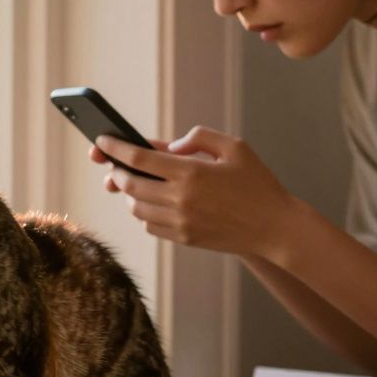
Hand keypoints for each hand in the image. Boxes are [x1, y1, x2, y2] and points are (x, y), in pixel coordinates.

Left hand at [93, 126, 302, 259]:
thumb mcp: (234, 147)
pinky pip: (149, 225)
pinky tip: (153, 203)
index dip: (115, 148)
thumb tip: (168, 147)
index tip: (101, 140)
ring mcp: (179, 222)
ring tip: (136, 183)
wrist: (275, 227)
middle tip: (116, 164)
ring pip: (136, 207)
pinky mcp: (183, 238)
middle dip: (118, 171)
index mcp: (191, 173)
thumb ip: (199, 138)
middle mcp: (180, 199)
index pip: (138, 159)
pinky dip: (145, 212)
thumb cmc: (257, 182)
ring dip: (130, 194)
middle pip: (130, 184)